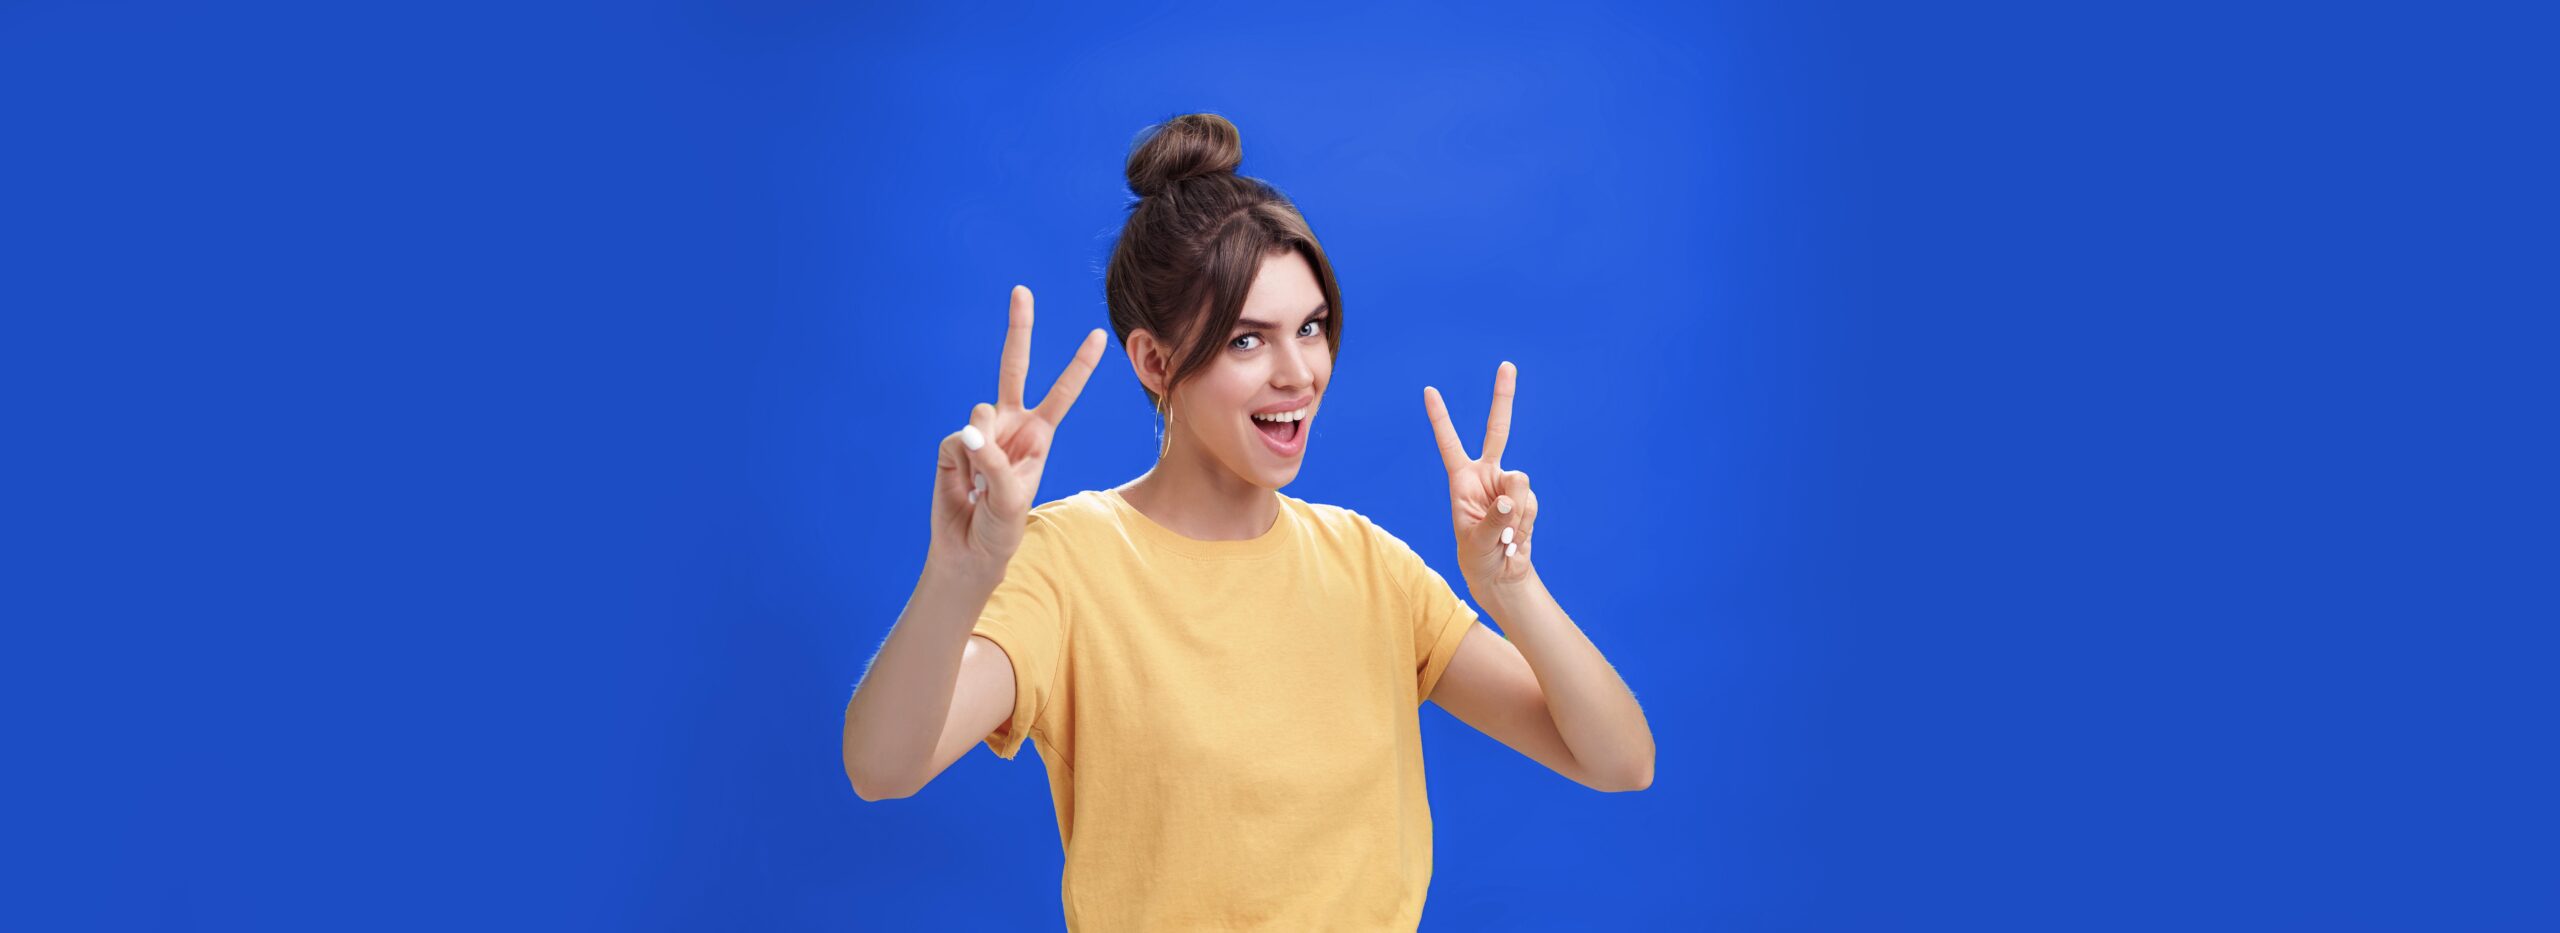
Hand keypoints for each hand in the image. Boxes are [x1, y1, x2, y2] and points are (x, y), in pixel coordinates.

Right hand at [931, 285, 1107, 579]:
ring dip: (983, 451)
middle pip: (1014, 367)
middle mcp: (1011, 424)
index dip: (1079, 364)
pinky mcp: (952, 443)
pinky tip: (966, 488)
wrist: (971, 551)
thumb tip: (967, 428)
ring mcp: (980, 431)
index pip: (1062, 392)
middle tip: (1021, 290)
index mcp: (1038, 434)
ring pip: (981, 414)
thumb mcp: (1009, 497)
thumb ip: (992, 460)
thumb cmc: (1002, 527)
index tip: (1100, 335)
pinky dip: (962, 467)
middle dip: (1018, 328)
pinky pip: (957, 441)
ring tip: (984, 488)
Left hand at [1422, 361, 1538, 588]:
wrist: (1501, 572)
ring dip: (1516, 513)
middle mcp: (1487, 474)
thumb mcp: (1478, 542)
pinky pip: (1531, 503)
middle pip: (1498, 430)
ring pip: (1520, 483)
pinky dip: (1525, 522)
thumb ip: (1494, 520)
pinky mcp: (1527, 497)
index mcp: (1462, 479)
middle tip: (1507, 365)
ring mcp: (1509, 484)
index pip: (1449, 443)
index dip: (1441, 418)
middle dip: (1503, 397)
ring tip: (1504, 536)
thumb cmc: (1479, 555)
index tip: (1430, 390)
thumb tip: (1511, 498)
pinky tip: (1516, 536)